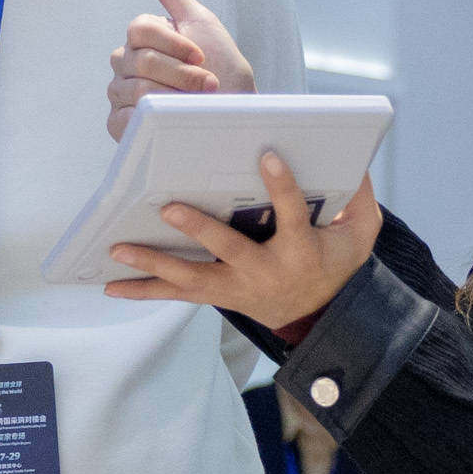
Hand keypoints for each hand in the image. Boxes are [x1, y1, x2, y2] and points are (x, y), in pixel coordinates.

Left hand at [105, 149, 382, 335]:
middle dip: (199, 230)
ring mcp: (237, 289)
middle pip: (229, 250)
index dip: (283, 186)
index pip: (293, 214)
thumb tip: (353, 160)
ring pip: (193, 277)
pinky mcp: (218, 297)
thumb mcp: (361, 233)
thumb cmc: (336, 263)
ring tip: (119, 250)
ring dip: (154, 264)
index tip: (268, 156)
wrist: (319, 317)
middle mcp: (264, 272)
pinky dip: (144, 290)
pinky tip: (111, 284)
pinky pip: (177, 295)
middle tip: (169, 208)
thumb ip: (360, 197)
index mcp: (301, 250)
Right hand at [106, 0, 252, 133]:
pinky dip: (152, 118)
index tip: (201, 56)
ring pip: (135, 89)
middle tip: (207, 84)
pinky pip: (123, 117)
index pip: (139, 30)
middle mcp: (127, 64)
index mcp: (143, 38)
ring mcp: (121, 94)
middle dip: (180, 73)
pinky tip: (170, 119)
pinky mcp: (121, 124)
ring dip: (174, 96)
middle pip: (139, 59)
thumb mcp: (201, 23)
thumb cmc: (224, 70)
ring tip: (196, 103)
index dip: (174, 44)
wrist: (235, 115)